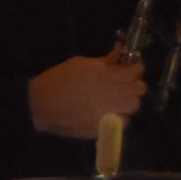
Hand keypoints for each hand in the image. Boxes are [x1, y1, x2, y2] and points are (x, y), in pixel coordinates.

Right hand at [29, 52, 146, 138]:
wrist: (41, 104)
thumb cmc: (59, 78)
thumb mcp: (81, 63)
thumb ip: (105, 60)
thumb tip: (120, 51)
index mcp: (103, 75)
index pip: (134, 72)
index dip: (137, 68)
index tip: (133, 66)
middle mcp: (108, 93)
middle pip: (139, 90)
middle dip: (136, 84)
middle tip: (128, 82)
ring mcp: (106, 112)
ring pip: (134, 107)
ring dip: (130, 100)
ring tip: (121, 97)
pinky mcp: (101, 127)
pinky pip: (123, 122)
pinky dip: (122, 116)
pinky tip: (113, 112)